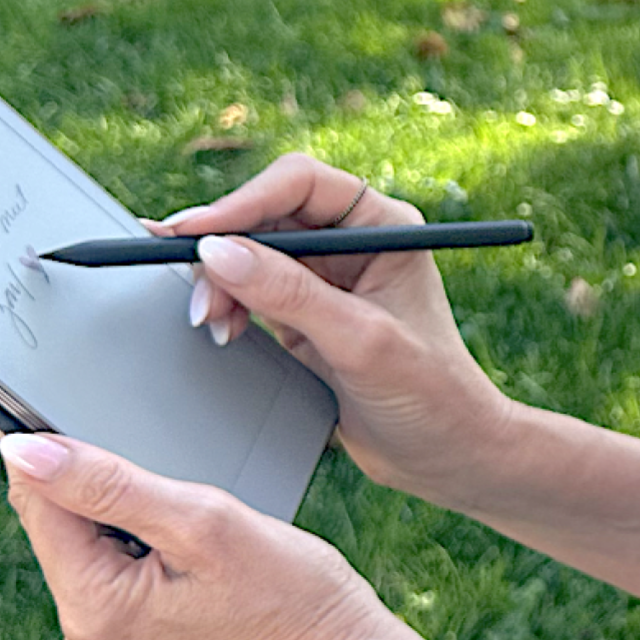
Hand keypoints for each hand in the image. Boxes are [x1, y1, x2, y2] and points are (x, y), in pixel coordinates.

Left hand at [0, 430, 446, 639]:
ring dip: (128, 512)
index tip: (116, 431)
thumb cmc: (289, 589)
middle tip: (182, 492)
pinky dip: (142, 538)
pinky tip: (191, 547)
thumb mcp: (201, 519)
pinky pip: (111, 565)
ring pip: (86, 540)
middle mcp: (84, 634)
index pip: (38, 502)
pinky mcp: (127, 636)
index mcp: (92, 608)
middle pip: (58, 522)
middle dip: (107, 488)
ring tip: (196, 527)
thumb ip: (106, 483)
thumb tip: (19, 450)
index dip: (64, 451)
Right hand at [153, 153, 517, 506]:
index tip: (194, 232)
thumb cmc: (431, 394)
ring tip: (211, 321)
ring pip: (250, 254)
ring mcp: (326, 279)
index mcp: (383, 224)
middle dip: (223, 248)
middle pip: (266, 216)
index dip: (242, 201)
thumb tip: (217, 252)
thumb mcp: (360, 340)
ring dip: (221, 282)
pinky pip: (249, 292)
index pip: (300, 184)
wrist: (445, 455)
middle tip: (196, 292)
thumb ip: (290, 294)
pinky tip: (223, 332)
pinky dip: (228, 306)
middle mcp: (353, 242)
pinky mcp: (305, 316)